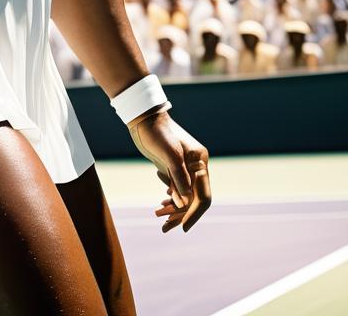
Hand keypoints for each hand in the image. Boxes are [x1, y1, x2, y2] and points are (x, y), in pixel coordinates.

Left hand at [129, 110, 210, 233]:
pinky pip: (176, 189)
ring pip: (184, 195)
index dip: (195, 213)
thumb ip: (179, 178)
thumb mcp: (170, 155)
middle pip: (194, 198)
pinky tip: (161, 205)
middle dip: (181, 213)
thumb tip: (184, 202)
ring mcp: (185, 168)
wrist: (144, 119)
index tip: (184, 228)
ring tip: (159, 217)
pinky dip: (170, 199)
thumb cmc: (157, 133)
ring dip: (174, 208)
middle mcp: (195, 166)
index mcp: (199, 162)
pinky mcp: (174, 168)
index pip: (203, 194)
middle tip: (165, 227)